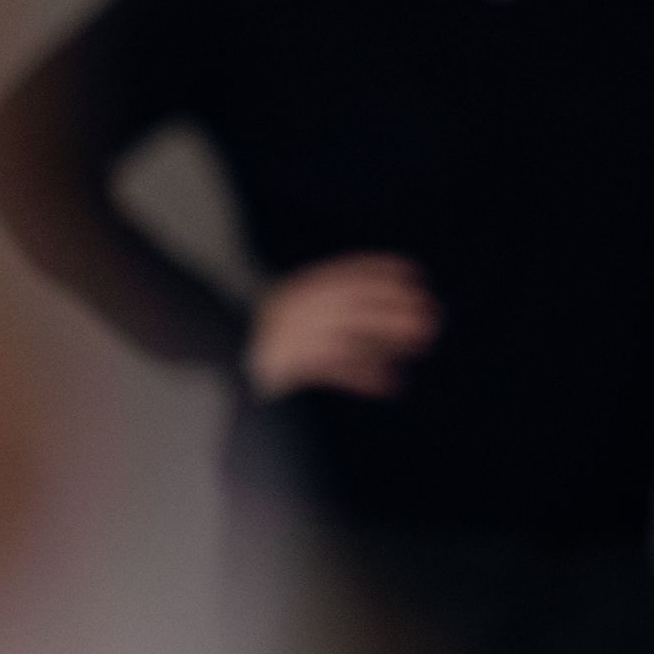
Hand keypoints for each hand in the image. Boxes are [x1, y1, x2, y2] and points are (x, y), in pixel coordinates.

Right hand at [246, 254, 435, 398]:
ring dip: (386, 341)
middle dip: (393, 310)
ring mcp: (289, 338)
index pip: (345, 273)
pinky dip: (363, 377)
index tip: (414, 273)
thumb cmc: (265, 333)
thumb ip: (335, 305)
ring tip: (422, 343)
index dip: (381, 270)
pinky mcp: (286, 368)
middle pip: (352, 306)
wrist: (222, 354)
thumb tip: (391, 314)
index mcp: (298, 289)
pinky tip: (392, 383)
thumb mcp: (296, 308)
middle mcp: (295, 309)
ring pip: (346, 337)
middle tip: (431, 317)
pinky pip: (332, 372)